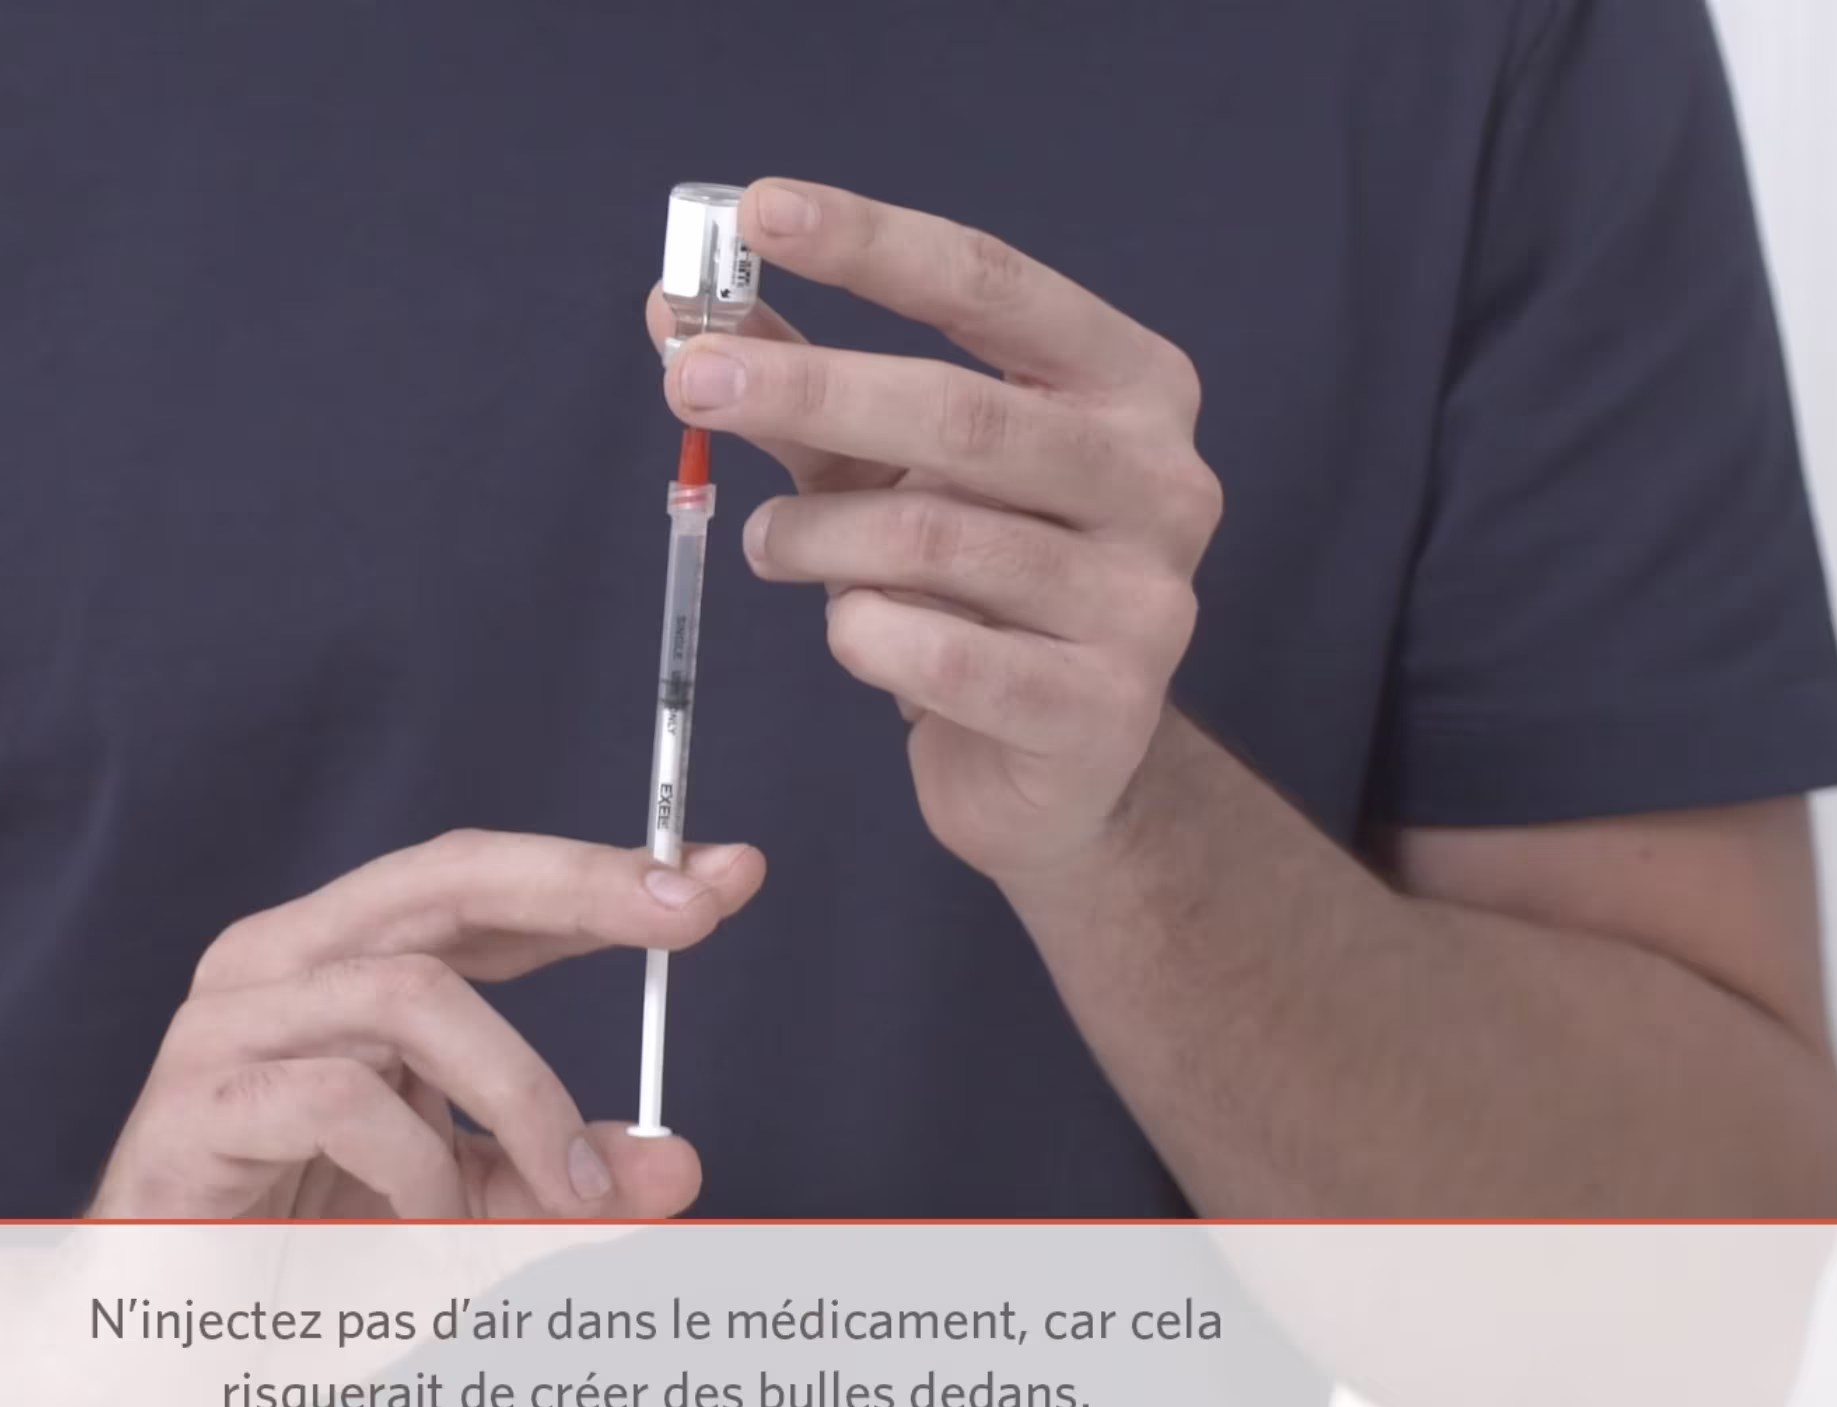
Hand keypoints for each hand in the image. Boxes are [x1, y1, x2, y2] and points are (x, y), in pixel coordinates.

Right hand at [88, 830, 765, 1219]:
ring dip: (519, 1096)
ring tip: (564, 1189)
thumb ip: (556, 1182)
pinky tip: (425, 1221)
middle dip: (582, 884)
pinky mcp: (199, 1102)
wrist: (149, 1345)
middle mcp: (284, 960)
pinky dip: (417, 1168)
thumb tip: (675, 1165)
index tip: (729, 873)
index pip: (487, 887)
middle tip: (690, 913)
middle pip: (448, 874)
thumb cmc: (294, 1257)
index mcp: (345, 961)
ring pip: (413, 996)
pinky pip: (343, 1099)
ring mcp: (230, 1022)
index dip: (605, 873)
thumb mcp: (463, 1211)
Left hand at [646, 179, 1219, 883]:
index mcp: (1131, 385)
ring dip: (815, 537)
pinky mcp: (1101, 712)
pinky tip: (853, 631)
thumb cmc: (974, 589)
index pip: (994, 286)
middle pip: (964, 412)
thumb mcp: (894, 470)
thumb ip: (804, 388)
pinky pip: (937, 654)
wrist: (1054, 767)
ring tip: (769, 543)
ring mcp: (1145, 601)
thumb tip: (673, 309)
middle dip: (811, 388)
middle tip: (690, 380)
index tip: (759, 209)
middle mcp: (1162, 480)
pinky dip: (861, 634)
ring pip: (934, 540)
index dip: (873, 244)